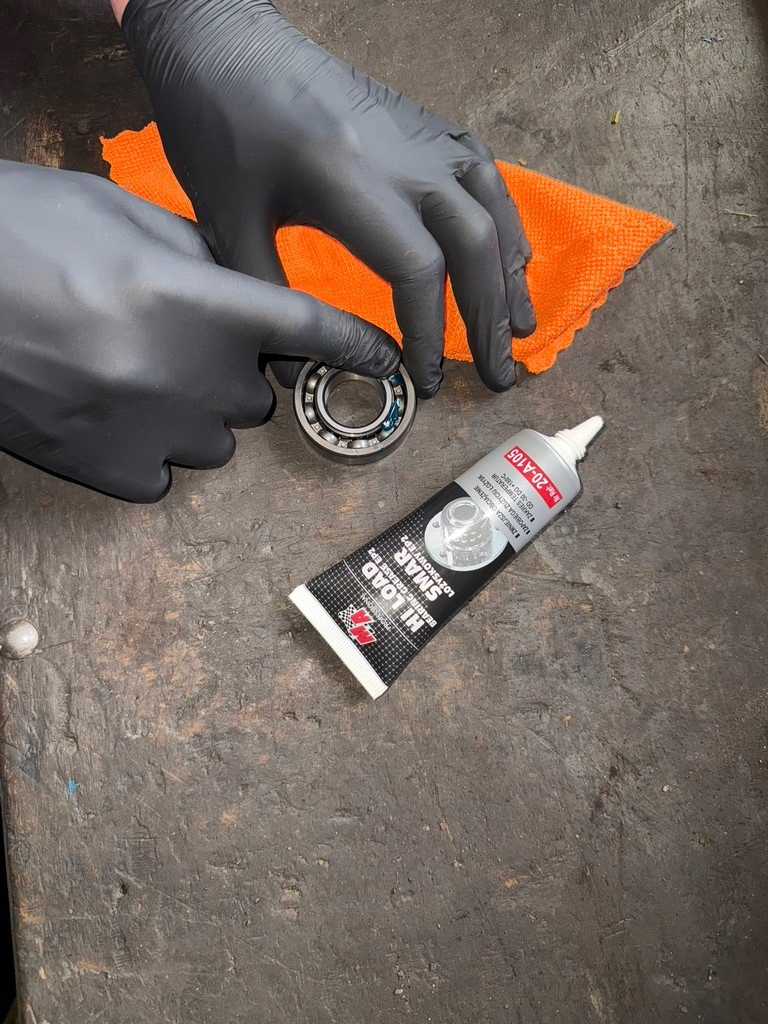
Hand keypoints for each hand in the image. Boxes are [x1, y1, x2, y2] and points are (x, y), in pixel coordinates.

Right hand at [0, 161, 397, 500]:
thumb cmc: (18, 234)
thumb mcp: (117, 214)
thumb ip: (199, 256)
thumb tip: (243, 289)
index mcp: (198, 301)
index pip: (312, 332)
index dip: (359, 348)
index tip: (391, 365)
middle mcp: (187, 375)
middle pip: (257, 396)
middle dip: (233, 371)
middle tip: (175, 340)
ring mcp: (148, 431)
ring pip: (217, 443)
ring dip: (193, 414)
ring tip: (127, 374)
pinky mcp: (105, 472)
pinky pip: (164, 477)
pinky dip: (149, 451)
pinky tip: (105, 413)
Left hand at [121, 0, 534, 396]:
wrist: (227, 40)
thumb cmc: (218, 128)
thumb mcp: (225, 222)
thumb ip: (268, 298)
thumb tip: (292, 372)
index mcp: (351, 182)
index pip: (418, 273)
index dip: (429, 336)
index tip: (426, 382)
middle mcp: (404, 157)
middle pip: (474, 247)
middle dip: (490, 321)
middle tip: (498, 376)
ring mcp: (424, 136)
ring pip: (492, 213)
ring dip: (511, 278)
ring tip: (522, 329)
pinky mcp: (427, 125)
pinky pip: (488, 179)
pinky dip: (506, 225)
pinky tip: (510, 260)